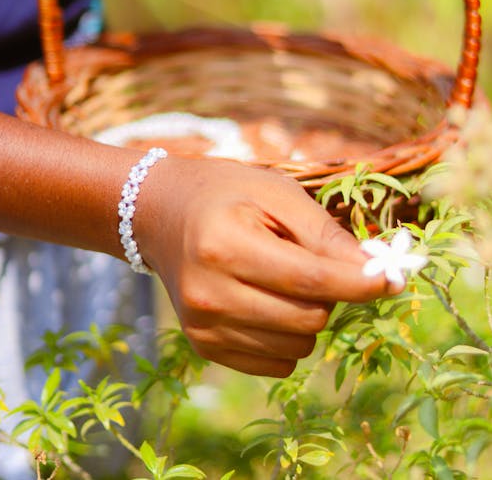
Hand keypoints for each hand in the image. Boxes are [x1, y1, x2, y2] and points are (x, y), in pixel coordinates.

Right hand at [137, 156, 398, 376]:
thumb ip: (324, 233)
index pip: (309, 280)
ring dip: (311, 316)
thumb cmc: (226, 193)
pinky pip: (277, 363)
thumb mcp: (276, 192)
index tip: (393, 279)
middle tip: (322, 266)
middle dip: (332, 295)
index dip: (359, 283)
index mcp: (224, 246)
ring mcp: (203, 327)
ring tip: (285, 279)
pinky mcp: (205, 347)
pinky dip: (289, 337)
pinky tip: (270, 301)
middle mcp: (208, 294)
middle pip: (308, 318)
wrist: (162, 214)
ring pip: (297, 346)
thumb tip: (377, 272)